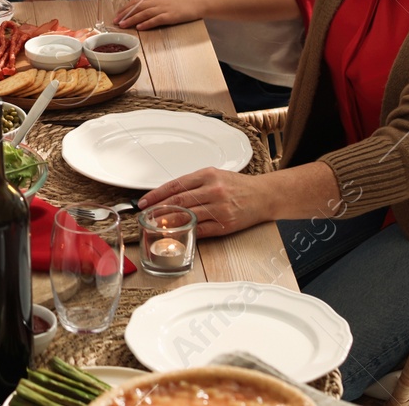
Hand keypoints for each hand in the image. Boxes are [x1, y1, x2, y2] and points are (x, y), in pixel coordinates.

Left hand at [116, 0, 205, 29]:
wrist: (199, 1)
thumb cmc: (183, 1)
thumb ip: (155, 3)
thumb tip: (144, 8)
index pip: (136, 1)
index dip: (125, 8)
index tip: (117, 14)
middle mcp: (157, 2)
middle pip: (137, 8)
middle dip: (125, 15)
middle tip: (115, 22)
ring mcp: (164, 8)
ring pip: (144, 14)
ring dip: (132, 20)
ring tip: (123, 25)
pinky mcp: (171, 16)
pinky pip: (156, 20)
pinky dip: (147, 23)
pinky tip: (139, 27)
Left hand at [139, 167, 276, 237]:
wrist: (264, 196)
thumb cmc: (239, 186)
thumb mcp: (216, 175)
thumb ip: (194, 183)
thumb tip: (168, 194)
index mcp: (208, 175)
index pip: (175, 185)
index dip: (156, 195)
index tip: (143, 202)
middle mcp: (213, 190)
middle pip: (178, 201)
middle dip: (158, 210)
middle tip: (145, 216)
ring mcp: (219, 208)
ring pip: (187, 217)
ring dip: (168, 223)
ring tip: (156, 226)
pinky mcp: (225, 224)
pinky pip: (200, 230)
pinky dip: (186, 232)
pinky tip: (176, 234)